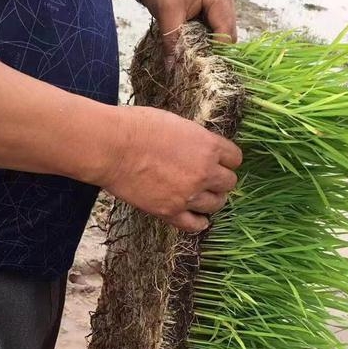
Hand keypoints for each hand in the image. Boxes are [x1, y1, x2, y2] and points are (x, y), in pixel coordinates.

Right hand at [102, 106, 240, 232]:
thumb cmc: (137, 127)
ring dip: (211, 200)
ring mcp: (189, 194)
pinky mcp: (170, 211)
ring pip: (216, 204)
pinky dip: (199, 222)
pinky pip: (195, 224)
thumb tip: (200, 148)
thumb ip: (195, 140)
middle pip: (229, 183)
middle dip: (220, 180)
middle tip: (208, 179)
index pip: (235, 158)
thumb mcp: (176, 123)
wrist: (112, 147)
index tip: (219, 161)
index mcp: (208, 146)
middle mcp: (204, 172)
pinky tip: (198, 218)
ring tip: (200, 196)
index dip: (227, 160)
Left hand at [138, 0, 236, 68]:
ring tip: (194, 59)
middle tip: (197, 67)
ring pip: (222, 33)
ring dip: (210, 46)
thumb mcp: (166, 12)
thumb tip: (172, 70)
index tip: (201, 68)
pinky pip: (215, 28)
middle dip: (214, 51)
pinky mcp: (215, 6)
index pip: (225, 31)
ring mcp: (222, 0)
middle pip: (228, 34)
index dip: (215, 51)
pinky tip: (194, 47)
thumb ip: (172, 41)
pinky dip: (205, 39)